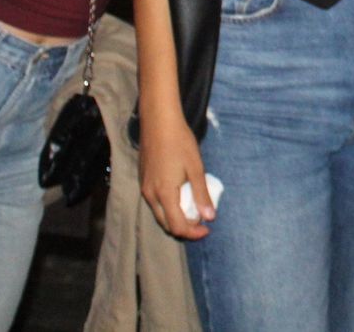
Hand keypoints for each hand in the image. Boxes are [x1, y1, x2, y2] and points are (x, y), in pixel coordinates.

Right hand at [138, 107, 213, 239]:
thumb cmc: (180, 142)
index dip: (193, 232)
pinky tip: (182, 197)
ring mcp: (145, 188)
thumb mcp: (196, 168)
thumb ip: (201, 194)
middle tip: (202, 222)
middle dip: (185, 228)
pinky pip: (155, 202)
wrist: (158, 122)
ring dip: (176, 218)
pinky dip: (169, 207)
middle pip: (166, 224)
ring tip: (194, 210)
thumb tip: (210, 217)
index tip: (208, 228)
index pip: (177, 226)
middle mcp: (150, 195)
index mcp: (164, 194)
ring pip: (159, 214)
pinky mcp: (144, 180)